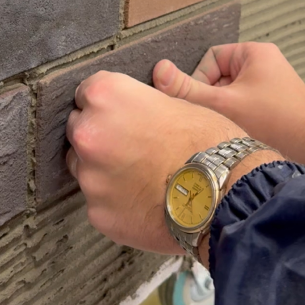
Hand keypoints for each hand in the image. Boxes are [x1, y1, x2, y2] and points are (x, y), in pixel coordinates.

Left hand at [65, 71, 269, 254]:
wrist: (224, 191)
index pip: (86, 92)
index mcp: (106, 96)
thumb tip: (128, 105)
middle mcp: (88, 133)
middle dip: (100, 134)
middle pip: (80, 128)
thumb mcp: (176, 102)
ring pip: (84, 166)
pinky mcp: (97, 213)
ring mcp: (90, 177)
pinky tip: (142, 199)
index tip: (119, 113)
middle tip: (130, 145)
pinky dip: (113, 199)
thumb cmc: (206, 140)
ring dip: (102, 168)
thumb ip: (138, 102)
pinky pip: (98, 200)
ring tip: (139, 175)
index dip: (106, 102)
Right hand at [153, 43, 304, 179]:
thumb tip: (159, 71)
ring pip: (229, 92)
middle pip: (218, 76)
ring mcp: (268, 83)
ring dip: (224, 109)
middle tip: (216, 117)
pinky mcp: (272, 101)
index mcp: (253, 53)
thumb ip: (188, 90)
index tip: (202, 103)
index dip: (200, 80)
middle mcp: (262, 63)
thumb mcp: (225, 104)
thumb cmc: (277, 121)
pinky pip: (243, 102)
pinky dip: (236, 116)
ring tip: (230, 126)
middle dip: (213, 98)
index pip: (210, 58)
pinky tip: (240, 132)